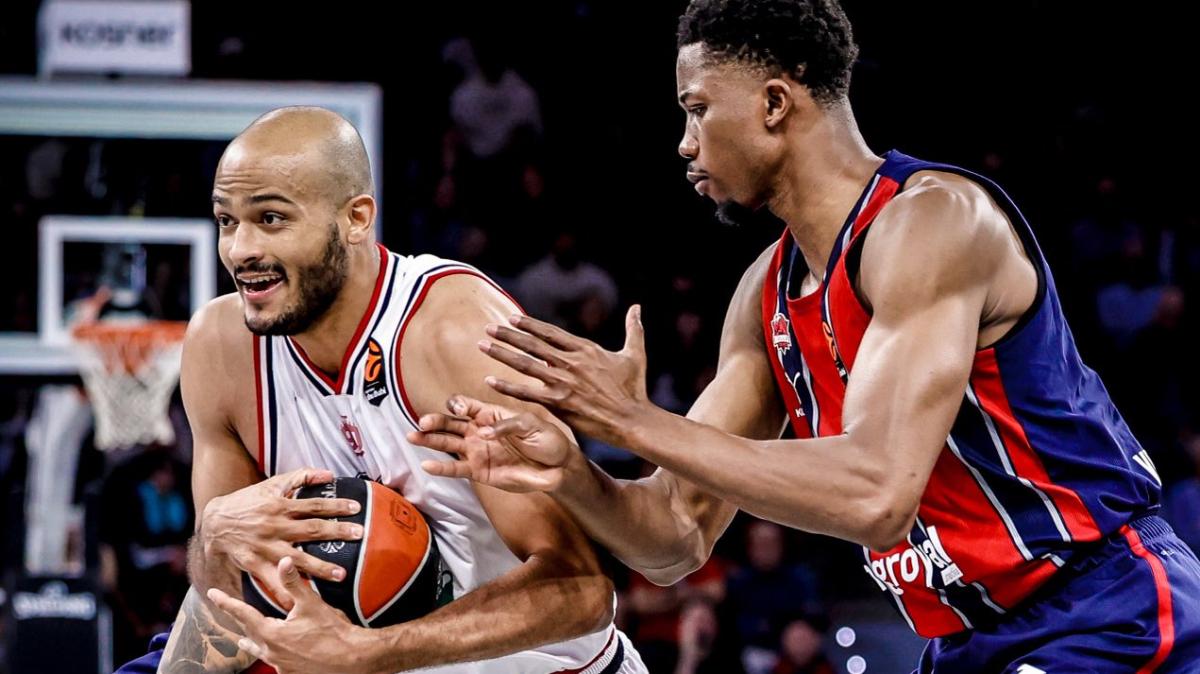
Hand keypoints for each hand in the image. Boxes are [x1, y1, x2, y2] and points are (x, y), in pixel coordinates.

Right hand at [201, 468, 362, 607]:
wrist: (215, 522)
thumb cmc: (248, 501)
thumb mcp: (272, 484)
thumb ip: (300, 476)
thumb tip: (329, 474)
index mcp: (280, 505)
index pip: (314, 504)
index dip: (336, 506)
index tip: (357, 508)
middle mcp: (274, 525)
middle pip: (310, 530)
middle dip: (336, 532)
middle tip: (359, 535)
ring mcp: (265, 546)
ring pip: (295, 558)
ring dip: (319, 567)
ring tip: (341, 575)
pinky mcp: (253, 563)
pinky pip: (271, 579)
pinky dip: (284, 590)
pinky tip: (299, 600)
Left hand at [208, 557, 376, 673]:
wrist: (352, 660)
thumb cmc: (333, 633)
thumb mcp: (312, 605)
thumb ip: (294, 583)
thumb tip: (283, 560)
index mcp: (272, 633)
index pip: (243, 614)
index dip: (226, 602)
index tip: (213, 593)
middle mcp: (271, 651)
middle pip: (248, 633)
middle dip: (238, 621)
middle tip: (228, 611)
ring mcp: (281, 665)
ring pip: (259, 650)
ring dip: (251, 640)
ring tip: (244, 639)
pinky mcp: (291, 672)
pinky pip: (274, 661)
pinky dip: (270, 652)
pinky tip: (274, 653)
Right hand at [408, 395, 579, 492]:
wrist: (557, 467)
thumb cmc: (547, 440)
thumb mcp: (531, 424)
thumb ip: (507, 425)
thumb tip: (483, 432)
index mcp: (490, 413)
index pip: (467, 405)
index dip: (459, 404)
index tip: (459, 408)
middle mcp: (479, 430)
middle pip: (451, 423)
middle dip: (435, 421)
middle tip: (422, 423)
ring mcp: (477, 450)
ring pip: (448, 444)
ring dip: (430, 441)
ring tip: (413, 437)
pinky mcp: (479, 470)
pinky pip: (457, 469)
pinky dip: (442, 468)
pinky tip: (428, 465)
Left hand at [479, 305, 653, 446]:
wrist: (633, 420)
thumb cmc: (635, 389)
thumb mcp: (635, 354)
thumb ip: (633, 329)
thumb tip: (637, 307)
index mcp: (586, 349)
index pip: (551, 333)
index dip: (529, 325)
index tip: (511, 319)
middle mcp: (571, 362)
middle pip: (533, 345)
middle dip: (508, 335)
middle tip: (488, 328)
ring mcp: (563, 383)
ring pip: (525, 364)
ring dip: (502, 354)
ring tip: (483, 345)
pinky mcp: (558, 403)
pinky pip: (526, 393)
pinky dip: (507, 386)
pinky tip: (490, 381)